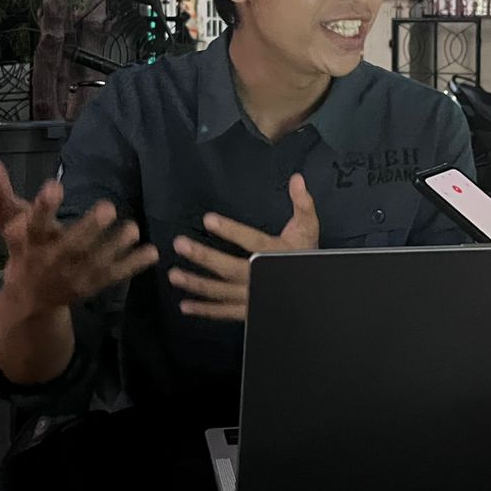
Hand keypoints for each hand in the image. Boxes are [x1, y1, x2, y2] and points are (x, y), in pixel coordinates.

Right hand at [0, 154, 157, 312]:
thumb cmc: (21, 249)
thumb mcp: (8, 221)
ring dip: (116, 245)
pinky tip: (152, 252)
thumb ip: (0, 190)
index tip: (55, 185)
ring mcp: (74, 275)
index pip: (35, 223)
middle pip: (72, 245)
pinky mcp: (92, 285)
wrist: (29, 298)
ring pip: (97, 261)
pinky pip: (115, 276)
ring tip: (132, 228)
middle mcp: (52, 260)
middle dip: (90, 228)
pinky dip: (134, 265)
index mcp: (31, 241)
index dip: (44, 206)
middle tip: (108, 207)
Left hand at [169, 174, 319, 321]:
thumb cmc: (307, 254)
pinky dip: (205, 310)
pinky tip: (185, 305)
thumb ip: (302, 203)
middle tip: (180, 245)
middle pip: (231, 267)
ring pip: (223, 291)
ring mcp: (255, 296)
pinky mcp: (249, 311)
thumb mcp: (308, 227)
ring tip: (174, 274)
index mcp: (277, 252)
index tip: (208, 220)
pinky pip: (225, 312)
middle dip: (204, 256)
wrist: (316, 289)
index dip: (230, 230)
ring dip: (197, 283)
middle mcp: (263, 276)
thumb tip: (296, 179)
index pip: (252, 240)